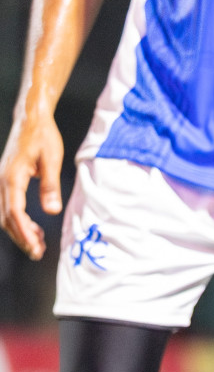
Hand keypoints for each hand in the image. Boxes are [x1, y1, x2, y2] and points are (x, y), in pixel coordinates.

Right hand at [0, 113, 64, 259]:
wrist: (31, 119)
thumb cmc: (42, 136)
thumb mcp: (52, 159)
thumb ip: (50, 185)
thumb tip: (52, 211)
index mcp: (12, 177)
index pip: (15, 212)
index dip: (24, 233)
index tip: (36, 247)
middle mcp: (2, 181)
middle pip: (6, 218)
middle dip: (21, 237)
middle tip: (38, 253)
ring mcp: (2, 181)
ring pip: (5, 214)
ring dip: (20, 231)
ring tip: (38, 244)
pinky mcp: (7, 181)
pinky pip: (8, 206)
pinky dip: (19, 221)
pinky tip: (34, 229)